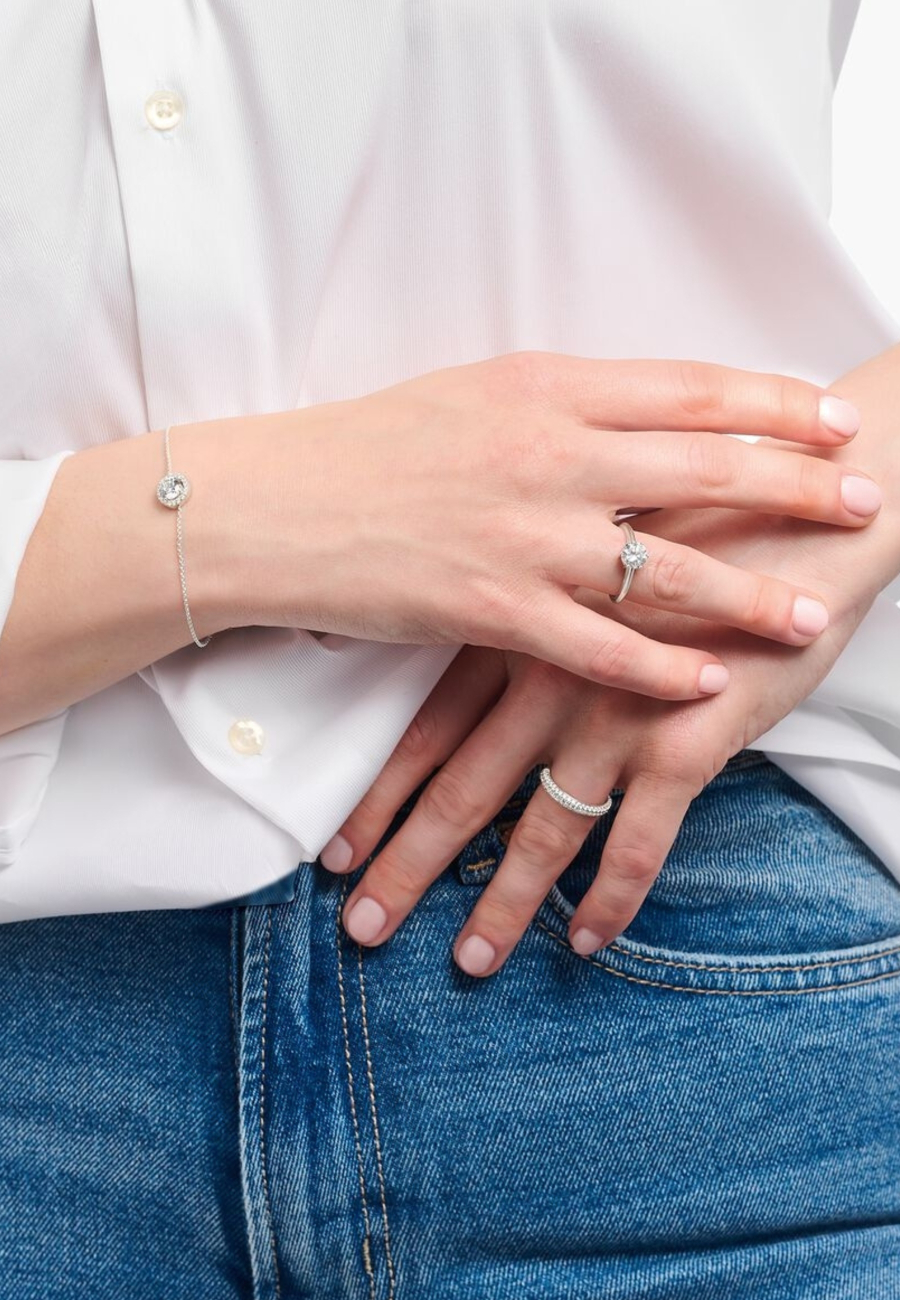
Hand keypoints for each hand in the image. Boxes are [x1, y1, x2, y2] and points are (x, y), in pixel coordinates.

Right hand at [189, 351, 876, 699]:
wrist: (280, 504)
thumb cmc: (372, 445)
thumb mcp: (475, 396)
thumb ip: (565, 406)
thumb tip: (645, 419)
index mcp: (546, 386)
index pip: (690, 389)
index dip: (774, 404)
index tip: (834, 419)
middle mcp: (549, 454)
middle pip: (705, 465)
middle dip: (799, 484)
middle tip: (864, 498)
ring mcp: (525, 535)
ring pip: (669, 566)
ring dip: (751, 593)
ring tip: (813, 613)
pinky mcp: (493, 610)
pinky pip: (599, 647)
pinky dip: (660, 668)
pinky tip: (709, 680)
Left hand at [317, 498, 884, 973]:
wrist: (793, 510)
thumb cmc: (685, 522)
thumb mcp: (581, 548)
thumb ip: (525, 592)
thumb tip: (469, 621)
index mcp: (515, 631)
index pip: (426, 730)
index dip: (380, 797)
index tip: (337, 852)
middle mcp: (548, 680)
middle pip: (462, 790)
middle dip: (409, 865)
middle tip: (365, 929)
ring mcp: (612, 715)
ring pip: (543, 830)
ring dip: (504, 903)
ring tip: (470, 961)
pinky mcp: (683, 744)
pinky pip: (639, 842)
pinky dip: (613, 897)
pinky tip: (588, 940)